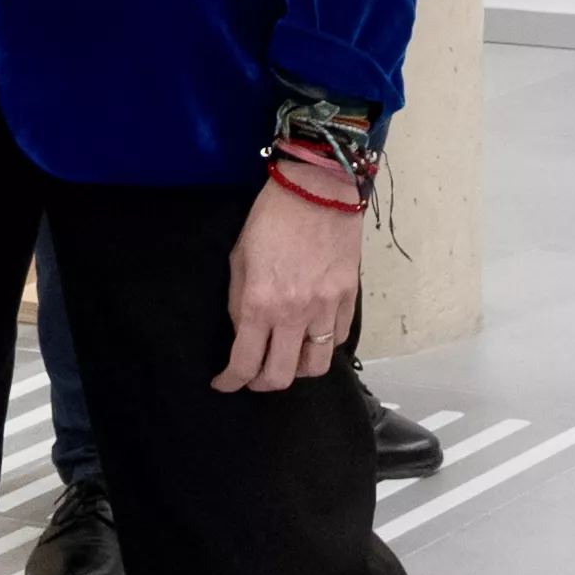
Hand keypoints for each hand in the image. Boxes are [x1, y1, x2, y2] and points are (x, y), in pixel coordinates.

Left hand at [214, 181, 363, 392]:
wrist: (317, 190)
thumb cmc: (270, 220)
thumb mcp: (239, 261)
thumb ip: (240, 303)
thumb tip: (246, 333)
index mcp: (260, 304)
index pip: (245, 363)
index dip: (230, 381)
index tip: (224, 382)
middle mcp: (295, 313)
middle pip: (282, 375)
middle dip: (262, 384)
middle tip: (254, 376)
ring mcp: (327, 307)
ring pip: (316, 365)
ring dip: (297, 369)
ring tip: (288, 357)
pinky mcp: (349, 296)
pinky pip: (339, 337)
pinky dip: (324, 344)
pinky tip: (312, 335)